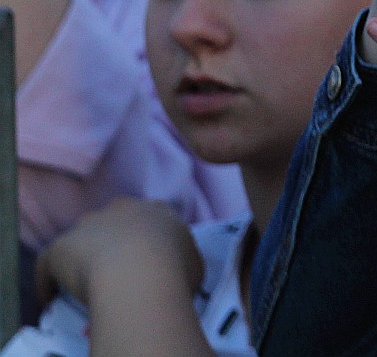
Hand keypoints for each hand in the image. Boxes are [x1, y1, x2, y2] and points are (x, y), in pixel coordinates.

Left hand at [36, 198, 201, 306]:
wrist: (137, 274)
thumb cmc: (174, 269)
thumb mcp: (195, 265)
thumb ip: (182, 259)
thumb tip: (176, 267)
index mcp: (158, 211)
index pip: (150, 219)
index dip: (148, 239)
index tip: (149, 259)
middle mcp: (123, 208)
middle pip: (114, 221)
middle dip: (114, 240)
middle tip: (118, 270)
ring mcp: (89, 223)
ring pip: (82, 238)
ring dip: (83, 255)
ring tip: (85, 282)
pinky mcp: (60, 245)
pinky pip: (51, 263)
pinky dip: (50, 280)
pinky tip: (52, 298)